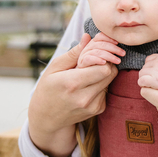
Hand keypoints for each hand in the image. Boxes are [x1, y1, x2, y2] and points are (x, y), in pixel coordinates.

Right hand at [28, 33, 117, 156]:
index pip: (103, 68)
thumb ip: (73, 53)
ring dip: (103, 73)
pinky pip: (107, 90)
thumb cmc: (47, 89)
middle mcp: (85, 97)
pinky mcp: (99, 109)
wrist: (47, 118)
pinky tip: (87, 86)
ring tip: (87, 73)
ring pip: (110, 81)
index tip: (94, 53)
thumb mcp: (54, 68)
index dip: (102, 57)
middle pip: (110, 73)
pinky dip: (100, 84)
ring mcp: (93, 105)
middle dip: (105, 62)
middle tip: (93, 61)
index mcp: (72, 83)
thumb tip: (88, 38)